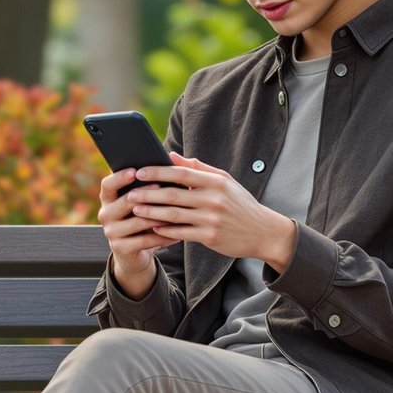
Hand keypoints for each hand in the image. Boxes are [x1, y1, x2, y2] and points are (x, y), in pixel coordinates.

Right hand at [96, 167, 178, 268]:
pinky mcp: (120, 248)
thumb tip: (170, 160)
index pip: (107, 185)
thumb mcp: (140, 203)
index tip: (135, 171)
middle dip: (146, 194)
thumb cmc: (141, 220)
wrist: (134, 252)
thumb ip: (147, 184)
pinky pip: (145, 241)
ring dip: (159, 216)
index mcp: (107, 199)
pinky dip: (163, 237)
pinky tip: (178, 233)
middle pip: (125, 201)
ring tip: (177, 211)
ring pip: (138, 222)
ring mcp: (111, 232)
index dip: (120, 177)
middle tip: (163, 187)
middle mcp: (105, 214)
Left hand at [125, 152, 296, 271]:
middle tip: (130, 194)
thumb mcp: (224, 181)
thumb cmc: (239, 204)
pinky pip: (181, 233)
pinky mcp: (210, 236)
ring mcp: (211, 218)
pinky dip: (165, 230)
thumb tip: (171, 155)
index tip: (139, 172)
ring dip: (152, 213)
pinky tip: (153, 228)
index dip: (157, 172)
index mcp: (215, 182)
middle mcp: (213, 199)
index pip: (181, 173)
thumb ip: (198, 168)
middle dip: (148, 194)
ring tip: (135, 210)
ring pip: (174, 215)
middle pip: (173, 195)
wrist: (262, 231)